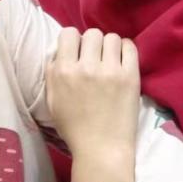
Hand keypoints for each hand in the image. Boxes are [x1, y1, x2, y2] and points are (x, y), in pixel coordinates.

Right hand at [45, 28, 138, 181]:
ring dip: (110, 46)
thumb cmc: (75, 128)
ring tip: (110, 60)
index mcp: (63, 72)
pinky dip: (126, 49)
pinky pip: (130, 46)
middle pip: (92, 33)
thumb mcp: (52, 100)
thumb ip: (53, 73)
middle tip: (96, 58)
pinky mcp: (130, 76)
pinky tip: (123, 60)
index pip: (68, 34)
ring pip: (111, 38)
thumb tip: (60, 52)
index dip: (74, 41)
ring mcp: (110, 70)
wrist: (102, 148)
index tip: (79, 52)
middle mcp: (85, 67)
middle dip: (93, 43)